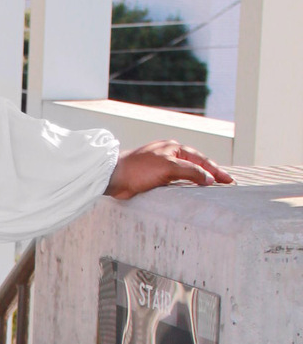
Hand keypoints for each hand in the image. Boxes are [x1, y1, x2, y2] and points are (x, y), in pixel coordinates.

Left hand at [105, 139, 233, 199]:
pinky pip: (176, 182)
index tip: (229, 181)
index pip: (201, 160)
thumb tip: (208, 178)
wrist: (114, 177)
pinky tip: (192, 194)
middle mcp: (170, 156)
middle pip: (196, 165)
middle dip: (211, 174)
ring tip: (213, 190)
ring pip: (187, 174)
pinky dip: (186, 187)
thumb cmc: (139, 168)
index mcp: (174, 148)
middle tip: (226, 185)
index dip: (216, 170)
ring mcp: (162, 167)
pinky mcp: (155, 179)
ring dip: (199, 181)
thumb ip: (190, 171)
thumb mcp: (168, 167)